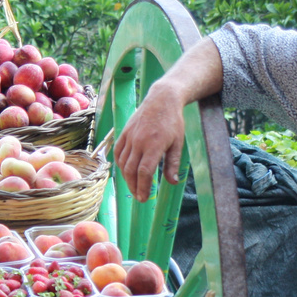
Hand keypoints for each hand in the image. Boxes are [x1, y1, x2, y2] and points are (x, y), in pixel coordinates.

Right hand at [115, 78, 187, 201]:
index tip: (145, 198)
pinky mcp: (124, 132)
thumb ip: (173, 164)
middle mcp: (139, 142)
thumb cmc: (173, 122)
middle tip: (139, 197)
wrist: (162, 99)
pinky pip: (118, 152)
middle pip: (131, 170)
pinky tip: (125, 171)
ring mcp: (130, 137)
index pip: (144, 172)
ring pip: (123, 163)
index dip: (143, 187)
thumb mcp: (178, 143)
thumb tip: (172, 182)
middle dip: (134, 187)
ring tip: (133, 187)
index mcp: (154, 145)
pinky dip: (120, 164)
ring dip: (126, 178)